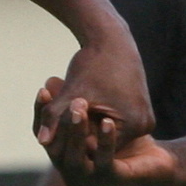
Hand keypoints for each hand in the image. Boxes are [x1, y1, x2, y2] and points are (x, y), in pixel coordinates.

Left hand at [35, 33, 152, 149]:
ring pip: (106, 132)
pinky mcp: (141, 111)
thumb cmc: (92, 63)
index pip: (96, 146)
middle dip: (82, 132)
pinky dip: (98, 117)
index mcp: (134, 125)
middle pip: (103, 140)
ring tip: (73, 111)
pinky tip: (86, 105)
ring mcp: (144, 119)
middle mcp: (144, 126)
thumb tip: (41, 141)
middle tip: (62, 119)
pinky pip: (114, 123)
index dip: (75, 138)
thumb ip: (55, 117)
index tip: (58, 127)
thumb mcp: (72, 93)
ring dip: (89, 125)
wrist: (112, 39)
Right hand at [35, 78, 173, 185]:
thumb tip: (49, 81)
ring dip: (77, 132)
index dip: (41, 111)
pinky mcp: (110, 179)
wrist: (157, 161)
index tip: (44, 89)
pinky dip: (105, 142)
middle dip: (58, 121)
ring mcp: (89, 179)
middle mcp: (71, 170)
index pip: (41, 132)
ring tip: (80, 105)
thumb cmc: (124, 136)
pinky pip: (103, 161)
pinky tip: (108, 121)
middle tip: (64, 97)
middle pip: (54, 148)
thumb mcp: (96, 112)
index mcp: (63, 152)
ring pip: (75, 158)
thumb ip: (73, 102)